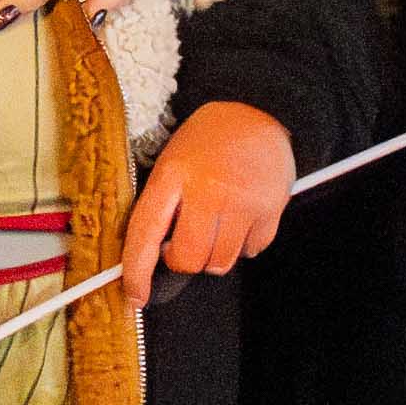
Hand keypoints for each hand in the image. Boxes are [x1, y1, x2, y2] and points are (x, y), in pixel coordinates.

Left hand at [118, 99, 297, 298]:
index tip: (135, 295)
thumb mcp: (173, 159)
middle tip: (186, 243)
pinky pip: (252, 251)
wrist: (258, 109)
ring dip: (214, 254)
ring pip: (220, 261)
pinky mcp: (270, 209)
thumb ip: (164, 202)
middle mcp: (207, 190)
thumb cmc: (209, 137)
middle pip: (189, 258)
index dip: (137, 271)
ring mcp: (241, 202)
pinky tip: (240, 219)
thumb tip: (153, 253)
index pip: (145, 233)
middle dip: (184, 261)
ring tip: (216, 225)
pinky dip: (244, 245)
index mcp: (173, 175)